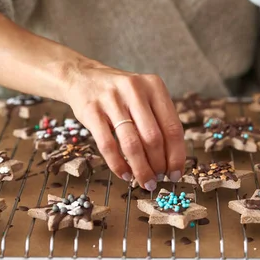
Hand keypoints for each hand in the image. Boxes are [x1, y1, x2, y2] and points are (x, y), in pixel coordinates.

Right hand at [62, 58, 185, 190]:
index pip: (173, 127)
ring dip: (141, 169)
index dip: (176, 155)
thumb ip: (158, 122)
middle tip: (158, 180)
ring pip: (132, 144)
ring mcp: (111, 99)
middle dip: (158, 165)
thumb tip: (171, 161)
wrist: (83, 77)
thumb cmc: (121, 95)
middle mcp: (135, 90)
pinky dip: (118, 165)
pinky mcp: (91, 111)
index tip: (176, 173)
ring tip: (145, 182)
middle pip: (153, 138)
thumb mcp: (144, 97)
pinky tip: (125, 174)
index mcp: (154, 86)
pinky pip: (107, 145)